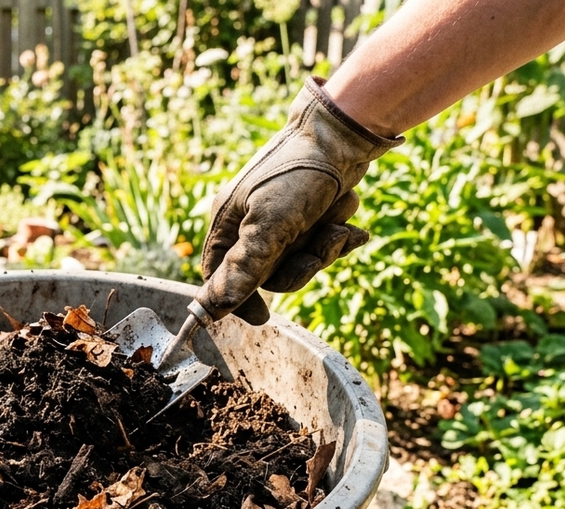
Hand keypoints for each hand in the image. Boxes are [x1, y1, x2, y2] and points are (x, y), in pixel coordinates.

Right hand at [197, 77, 401, 324]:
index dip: (236, 300)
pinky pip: (320, 246)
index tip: (262, 318)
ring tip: (339, 224)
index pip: (219, 277)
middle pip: (267, 276)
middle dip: (301, 266)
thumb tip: (214, 308)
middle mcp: (250, 224)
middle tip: (321, 248)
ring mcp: (281, 221)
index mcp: (228, 223)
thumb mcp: (271, 222)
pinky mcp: (308, 216)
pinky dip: (337, 236)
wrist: (344, 134)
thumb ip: (245, 267)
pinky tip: (350, 222)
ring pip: (299, 262)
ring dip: (324, 247)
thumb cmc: (299, 171)